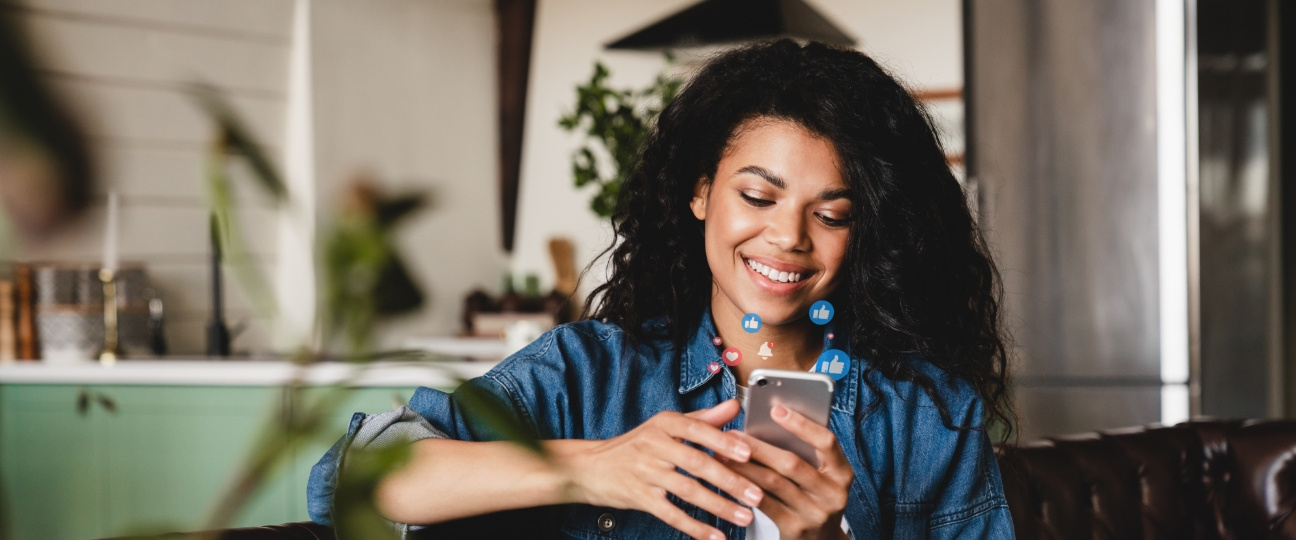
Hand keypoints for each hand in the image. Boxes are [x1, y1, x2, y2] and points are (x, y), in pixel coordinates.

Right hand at [555, 399, 764, 539]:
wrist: (590, 467)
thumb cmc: (636, 446)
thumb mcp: (666, 427)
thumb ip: (703, 419)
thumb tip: (734, 405)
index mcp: (664, 423)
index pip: (697, 430)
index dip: (723, 442)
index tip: (748, 454)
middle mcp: (654, 445)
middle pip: (697, 462)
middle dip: (730, 480)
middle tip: (756, 494)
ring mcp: (645, 471)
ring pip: (687, 490)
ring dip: (719, 506)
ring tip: (743, 516)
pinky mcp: (639, 496)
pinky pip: (671, 514)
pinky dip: (695, 527)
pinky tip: (715, 536)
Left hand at [723, 405, 852, 539]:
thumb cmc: (812, 498)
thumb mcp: (819, 477)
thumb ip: (803, 454)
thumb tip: (766, 423)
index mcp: (842, 473)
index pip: (827, 442)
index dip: (801, 424)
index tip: (776, 409)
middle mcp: (833, 494)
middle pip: (792, 463)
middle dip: (758, 446)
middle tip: (733, 434)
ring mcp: (815, 513)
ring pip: (773, 482)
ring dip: (745, 466)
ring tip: (724, 454)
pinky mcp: (795, 529)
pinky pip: (764, 504)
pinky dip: (745, 488)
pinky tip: (731, 478)